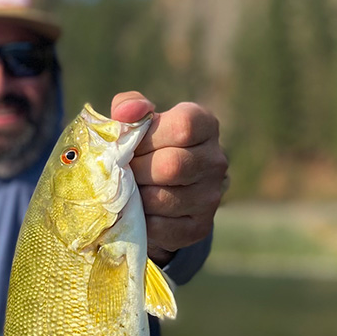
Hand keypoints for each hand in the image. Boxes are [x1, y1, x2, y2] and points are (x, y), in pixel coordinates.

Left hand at [111, 91, 228, 265]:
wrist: (159, 192)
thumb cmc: (145, 148)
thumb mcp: (138, 122)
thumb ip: (130, 107)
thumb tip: (126, 112)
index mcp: (205, 126)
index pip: (184, 126)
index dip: (149, 137)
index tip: (131, 145)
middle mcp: (216, 161)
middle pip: (172, 166)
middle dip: (136, 170)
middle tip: (120, 172)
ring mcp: (211, 197)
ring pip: (162, 199)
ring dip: (135, 196)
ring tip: (126, 190)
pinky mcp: (199, 227)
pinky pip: (161, 227)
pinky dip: (140, 220)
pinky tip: (135, 211)